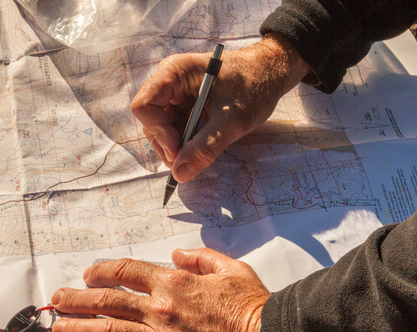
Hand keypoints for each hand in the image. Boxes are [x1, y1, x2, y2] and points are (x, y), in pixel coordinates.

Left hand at [51, 248, 290, 331]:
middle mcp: (161, 309)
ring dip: (79, 330)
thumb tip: (175, 254)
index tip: (88, 275)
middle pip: (108, 301)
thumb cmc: (257, 307)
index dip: (102, 271)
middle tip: (57, 301)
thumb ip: (201, 258)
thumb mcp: (232, 269)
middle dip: (77, 299)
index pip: (127, 271)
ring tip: (58, 331)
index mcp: (175, 282)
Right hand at [131, 33, 310, 182]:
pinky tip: (201, 146)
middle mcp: (169, 81)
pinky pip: (174, 128)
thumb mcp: (232, 120)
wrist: (271, 73)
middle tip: (188, 162)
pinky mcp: (184, 104)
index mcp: (175, 73)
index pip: (145, 106)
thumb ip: (205, 147)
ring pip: (161, 127)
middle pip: (151, 120)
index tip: (179, 152)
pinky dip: (184, 142)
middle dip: (167, 144)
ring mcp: (175, 93)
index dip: (159, 132)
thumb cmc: (255, 85)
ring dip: (176, 146)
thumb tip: (180, 174)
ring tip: (197, 155)